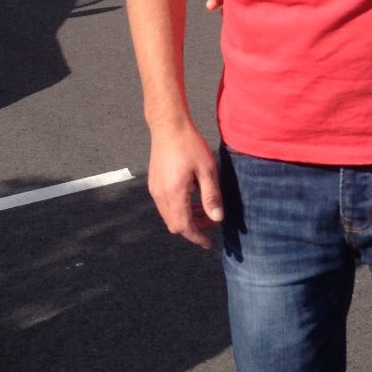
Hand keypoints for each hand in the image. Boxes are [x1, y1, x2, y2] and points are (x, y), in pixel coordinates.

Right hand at [147, 121, 223, 249]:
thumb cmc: (190, 145)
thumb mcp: (206, 170)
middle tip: (211, 222)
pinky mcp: (154, 183)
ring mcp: (155, 190)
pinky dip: (179, 209)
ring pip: (169, 216)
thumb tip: (217, 218)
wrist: (168, 127)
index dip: (197, 237)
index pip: (184, 226)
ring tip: (204, 210)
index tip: (208, 244)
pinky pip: (165, 205)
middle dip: (193, 229)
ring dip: (186, 218)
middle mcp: (161, 195)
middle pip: (175, 224)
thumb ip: (211, 196)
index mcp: (174, 194)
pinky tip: (192, 197)